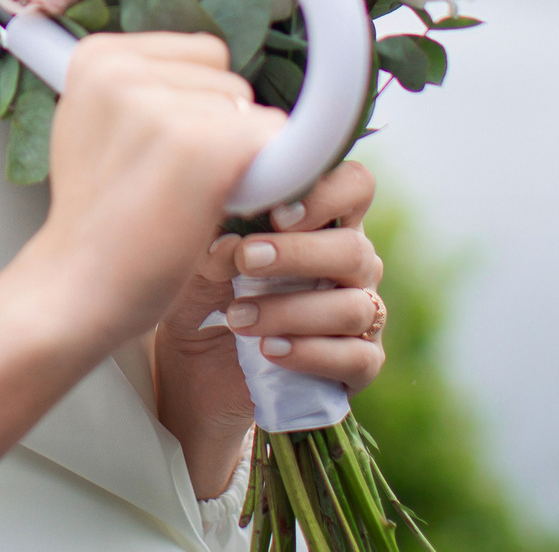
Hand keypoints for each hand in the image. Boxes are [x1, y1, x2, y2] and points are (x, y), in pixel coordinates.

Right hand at [15, 33, 284, 343]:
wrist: (75, 289)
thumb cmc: (97, 219)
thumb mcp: (94, 126)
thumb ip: (141, 88)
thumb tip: (212, 66)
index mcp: (96, 56)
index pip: (200, 52)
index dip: (195, 106)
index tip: (154, 150)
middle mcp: (122, 71)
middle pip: (227, 79)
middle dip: (213, 128)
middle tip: (163, 180)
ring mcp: (158, 108)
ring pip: (248, 112)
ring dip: (231, 156)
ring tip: (176, 195)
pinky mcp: (198, 147)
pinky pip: (270, 139)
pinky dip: (262, 176)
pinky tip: (213, 204)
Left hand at [152, 161, 385, 497]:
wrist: (198, 371)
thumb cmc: (206, 296)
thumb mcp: (198, 262)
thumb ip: (216, 239)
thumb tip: (232, 240)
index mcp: (323, 222)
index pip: (354, 186)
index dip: (326, 193)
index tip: (276, 213)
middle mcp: (352, 265)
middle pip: (355, 249)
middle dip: (297, 254)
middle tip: (246, 260)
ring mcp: (360, 316)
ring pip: (352, 308)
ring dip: (291, 310)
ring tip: (237, 318)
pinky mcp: (359, 367)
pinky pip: (357, 359)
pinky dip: (310, 353)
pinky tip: (269, 350)